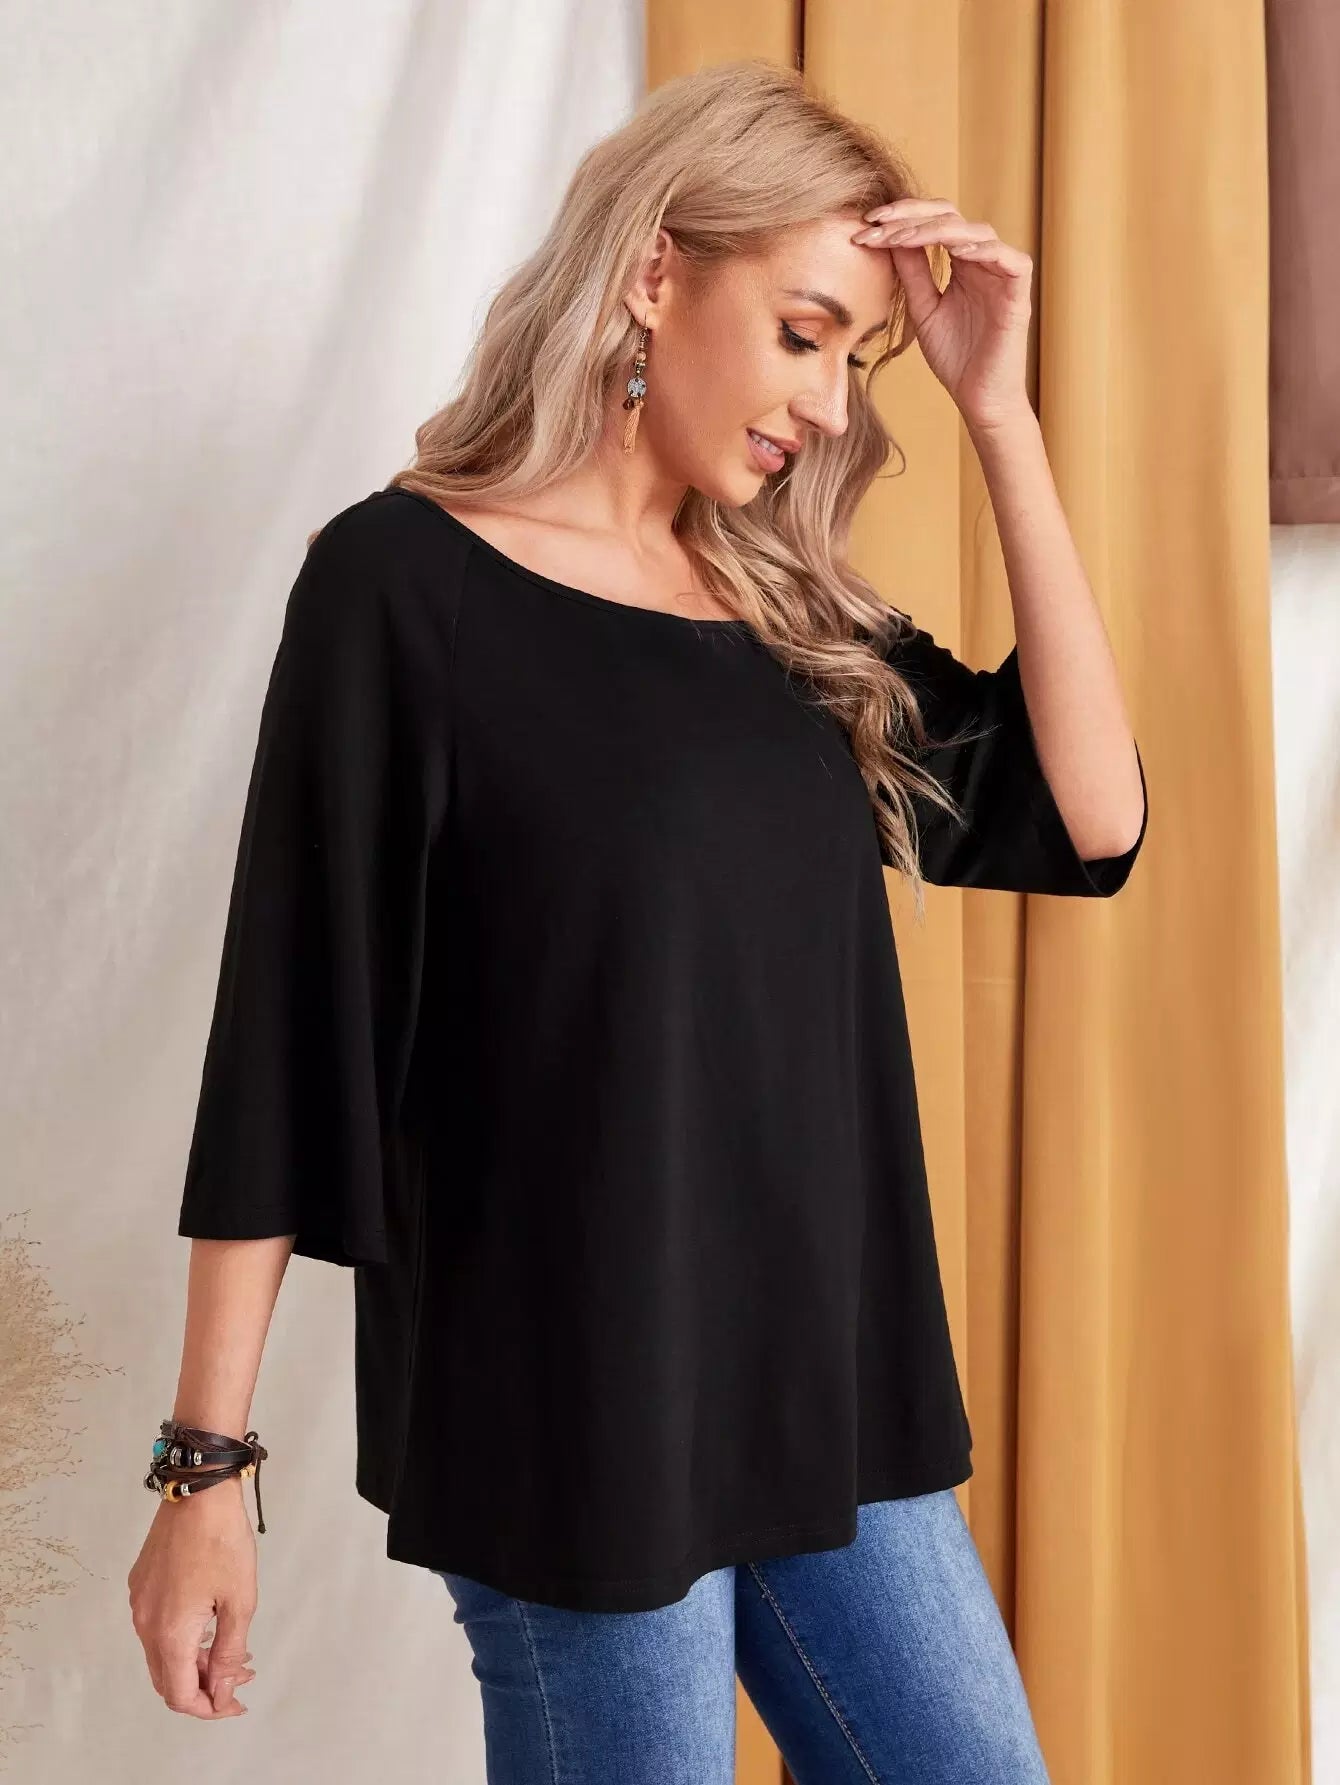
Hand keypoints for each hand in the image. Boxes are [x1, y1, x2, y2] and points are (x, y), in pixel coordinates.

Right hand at [128, 1476, 258, 1717]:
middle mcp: (145, 1623)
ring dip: (194, 1661)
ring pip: (162, 1654)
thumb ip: (229, 1652)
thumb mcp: (240, 1600)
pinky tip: (210, 1624)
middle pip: (167, 1679)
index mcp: (169, 1633)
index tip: (235, 1701)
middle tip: (238, 1678)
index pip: (179, 1694)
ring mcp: (139, 1603)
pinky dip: (182, 1638)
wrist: (198, 1490)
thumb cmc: (223, 1540)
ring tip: (231, 1652)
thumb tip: (222, 1690)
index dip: (207, 1707)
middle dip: (203, 1687)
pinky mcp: (141, 1584)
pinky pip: (156, 1628)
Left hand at [852, 198, 1033, 433]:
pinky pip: (1009, 259)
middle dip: (910, 215)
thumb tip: (889, 237)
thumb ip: (912, 273)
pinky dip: (983, 250)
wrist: (979, 398)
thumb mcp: (923, 308)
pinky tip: (955, 251)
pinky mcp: (1019, 292)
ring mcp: (1003, 273)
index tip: (865, 225)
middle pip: (952, 214)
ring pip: (976, 231)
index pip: (933, 221)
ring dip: (935, 231)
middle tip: (876, 222)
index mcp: (961, 262)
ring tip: (902, 238)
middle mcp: (983, 260)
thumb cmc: (955, 357)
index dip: (901, 218)